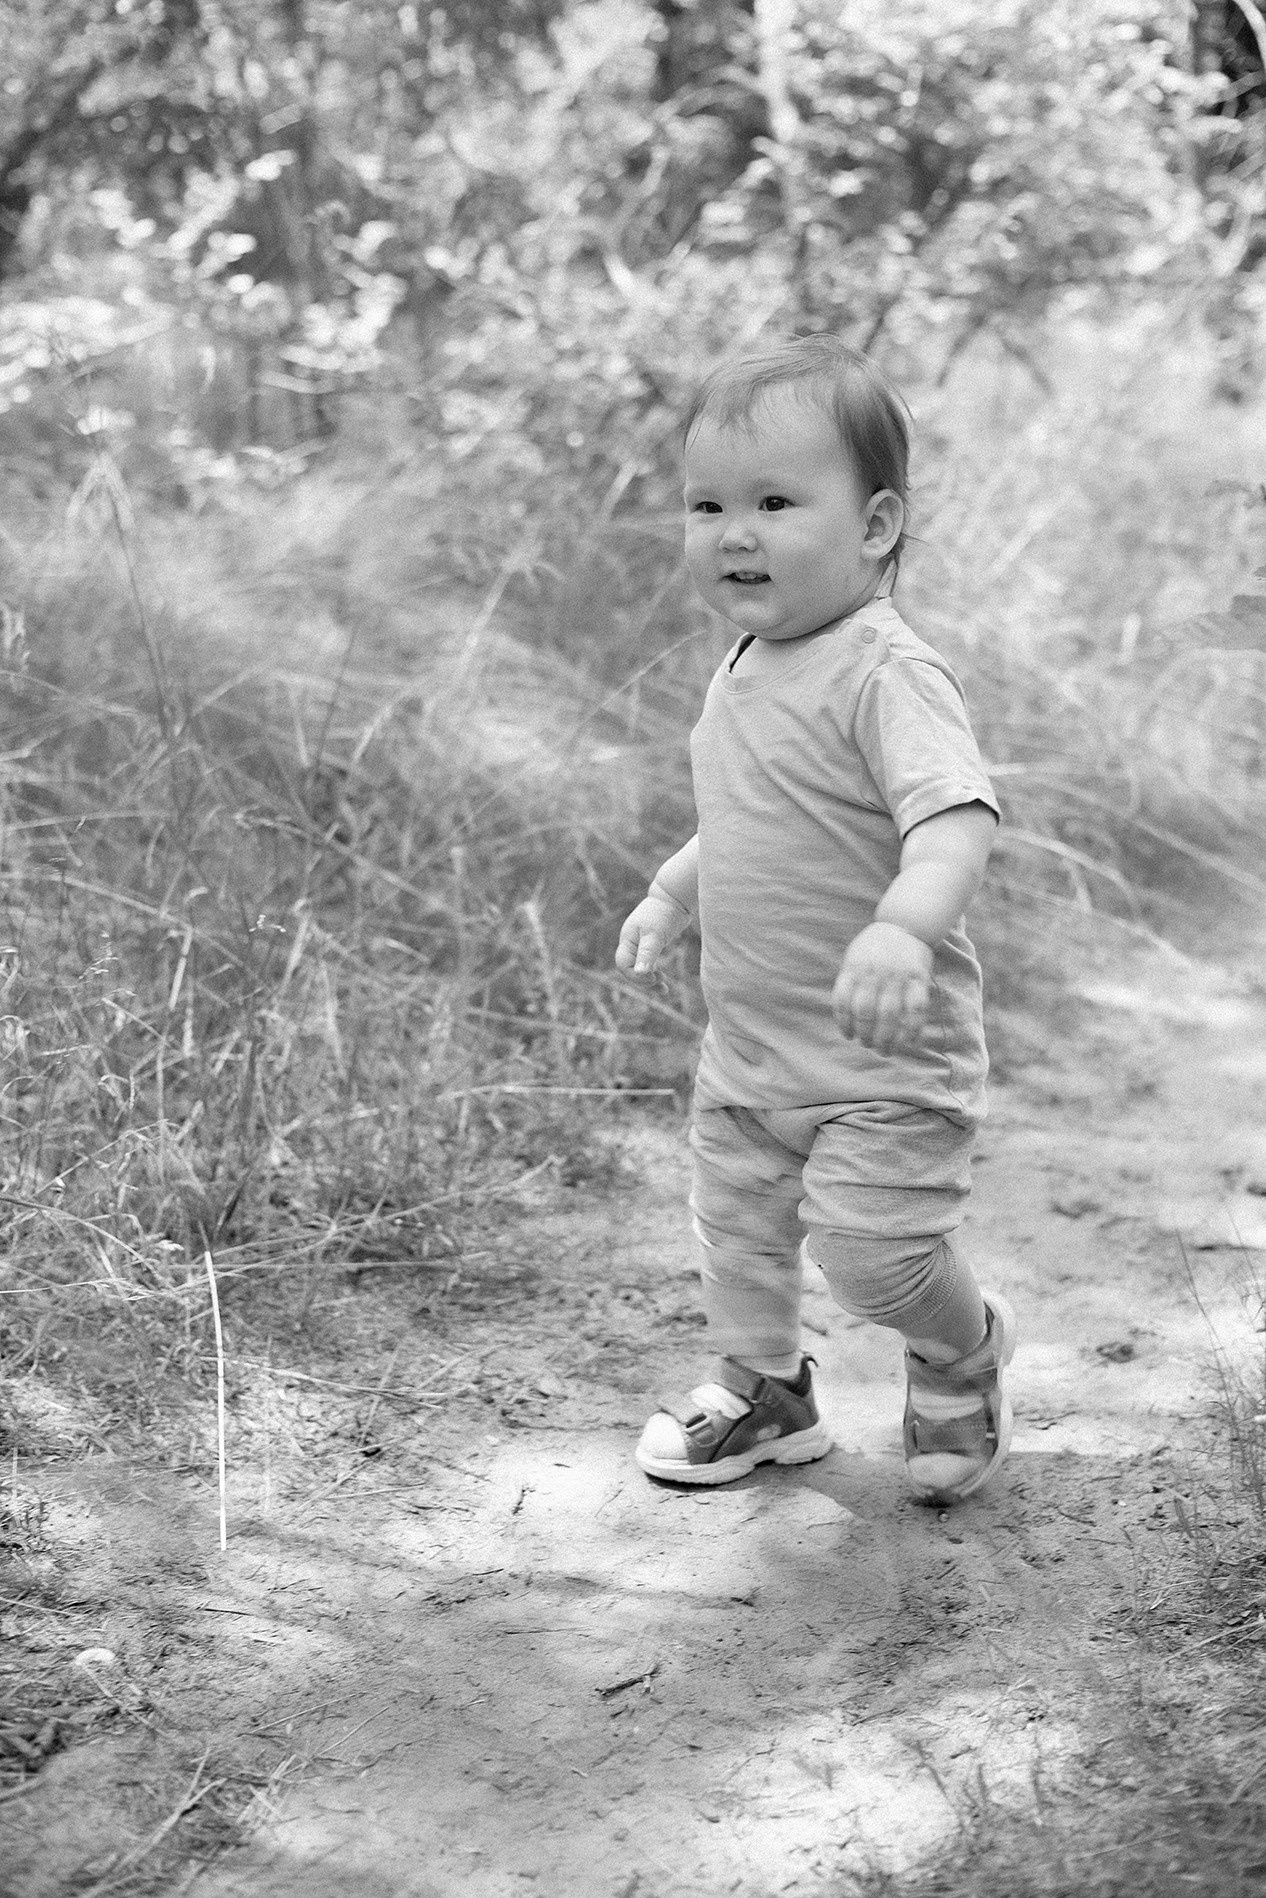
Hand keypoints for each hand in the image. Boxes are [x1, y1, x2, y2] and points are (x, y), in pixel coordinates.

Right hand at [615, 893, 689, 976]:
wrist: (675, 898)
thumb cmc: (663, 913)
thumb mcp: (655, 935)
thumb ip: (647, 954)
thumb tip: (640, 973)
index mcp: (627, 940)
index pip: (623, 964)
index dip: (635, 975)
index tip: (653, 977)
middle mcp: (631, 943)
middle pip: (631, 968)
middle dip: (644, 980)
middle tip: (660, 984)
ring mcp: (641, 944)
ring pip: (641, 967)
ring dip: (650, 979)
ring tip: (664, 989)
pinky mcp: (652, 944)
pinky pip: (649, 963)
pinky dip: (655, 972)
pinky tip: (664, 980)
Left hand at [832, 922, 933, 1053]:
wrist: (906, 923)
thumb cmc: (876, 946)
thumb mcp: (855, 957)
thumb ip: (849, 981)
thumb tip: (845, 1017)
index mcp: (854, 968)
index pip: (843, 1002)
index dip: (844, 1024)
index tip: (850, 1036)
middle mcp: (874, 972)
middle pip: (865, 1013)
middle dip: (865, 1035)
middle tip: (869, 1045)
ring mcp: (897, 976)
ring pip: (889, 1016)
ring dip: (886, 1039)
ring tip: (885, 1050)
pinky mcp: (918, 979)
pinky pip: (915, 1010)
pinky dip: (912, 1029)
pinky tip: (909, 1042)